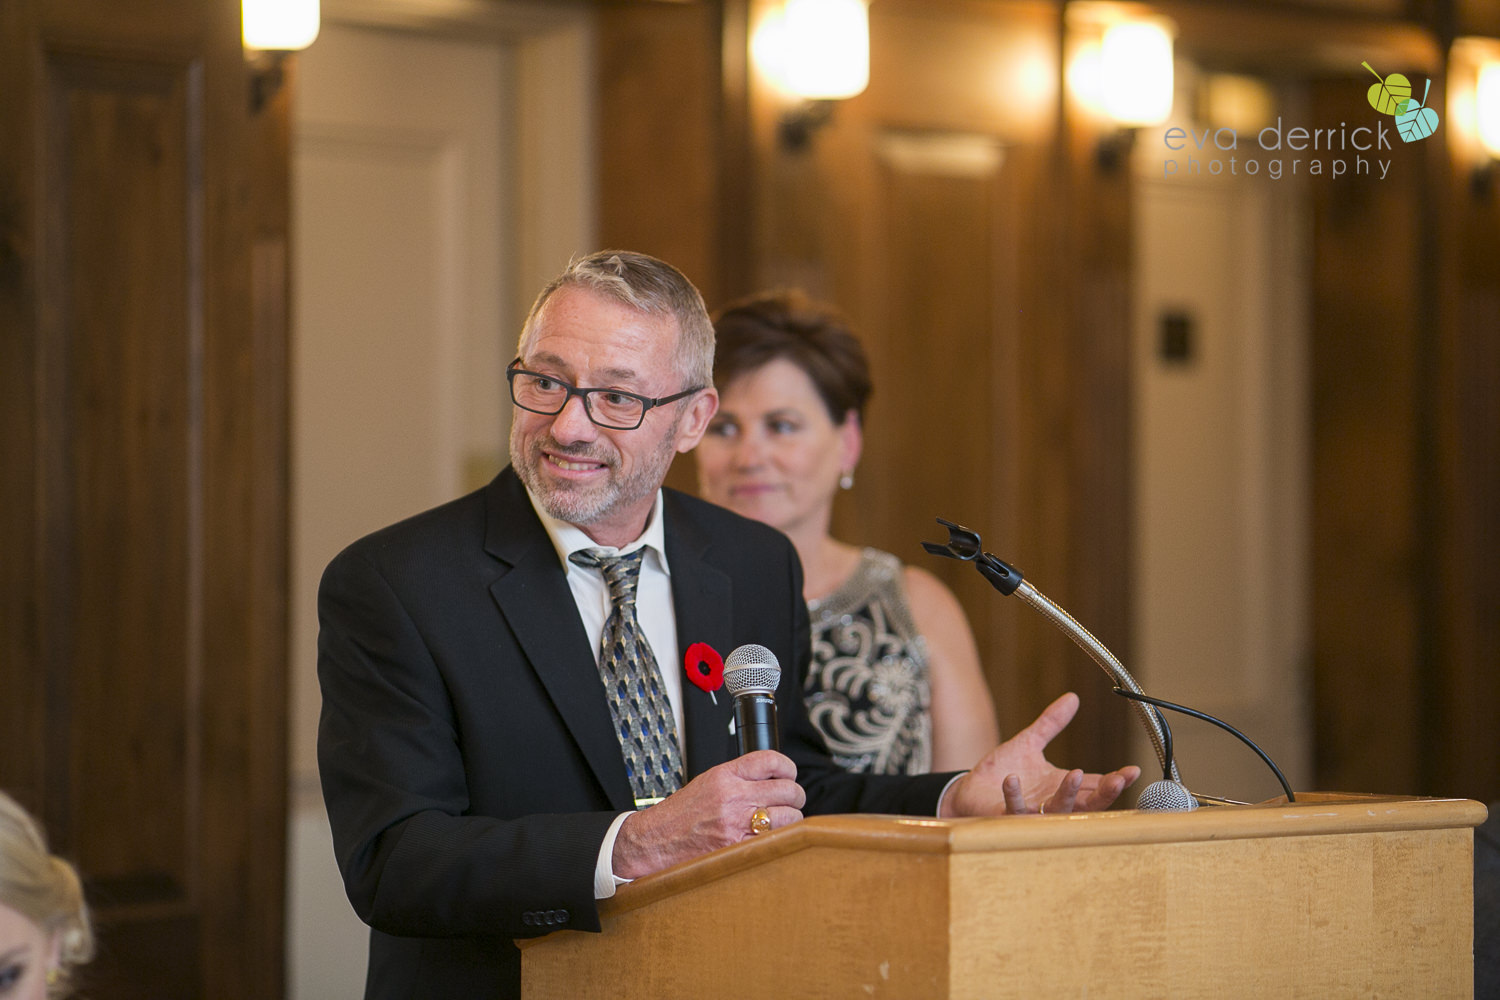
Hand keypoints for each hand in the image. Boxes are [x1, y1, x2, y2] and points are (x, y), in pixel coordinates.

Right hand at [612, 750, 805, 878]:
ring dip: (791, 819)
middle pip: (787, 789)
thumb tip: (773, 779)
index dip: (788, 767)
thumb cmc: (681, 814)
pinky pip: (775, 840)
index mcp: (725, 775)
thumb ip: (740, 778)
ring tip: (783, 821)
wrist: (656, 840)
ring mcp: (737, 823)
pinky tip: (771, 838)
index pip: (770, 760)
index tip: (789, 774)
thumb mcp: (709, 783)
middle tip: (791, 801)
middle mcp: (733, 796)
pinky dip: (779, 839)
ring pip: (789, 816)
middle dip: (795, 796)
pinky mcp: (738, 847)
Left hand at [939, 692, 1140, 817]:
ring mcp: (1030, 813)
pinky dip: (1014, 795)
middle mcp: (1050, 803)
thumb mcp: (1029, 742)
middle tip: (1120, 780)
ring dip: (1067, 794)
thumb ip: (1050, 723)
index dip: (1115, 779)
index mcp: (1059, 786)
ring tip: (1074, 773)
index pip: (1094, 785)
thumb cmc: (1001, 771)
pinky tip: (1013, 779)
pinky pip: (1013, 808)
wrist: (969, 790)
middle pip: (1086, 803)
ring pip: (1056, 810)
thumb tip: (1072, 697)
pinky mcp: (1006, 816)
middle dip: (1104, 793)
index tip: (1133, 771)